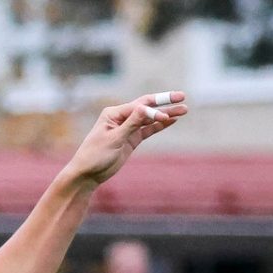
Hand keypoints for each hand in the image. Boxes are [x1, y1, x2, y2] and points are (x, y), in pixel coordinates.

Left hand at [61, 91, 188, 188]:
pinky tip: (172, 120)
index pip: (139, 107)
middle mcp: (121, 118)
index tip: (166, 117)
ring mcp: (127, 129)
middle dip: (165, 103)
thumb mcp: (114, 139)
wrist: (87, 174)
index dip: (155, 109)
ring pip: (150, 119)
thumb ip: (131, 124)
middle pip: (147, 108)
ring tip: (184, 110)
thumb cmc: (95, 155)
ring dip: (166, 115)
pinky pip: (148, 130)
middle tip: (183, 97)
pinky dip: (159, 126)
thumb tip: (145, 108)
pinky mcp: (131, 140)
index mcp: (114, 113)